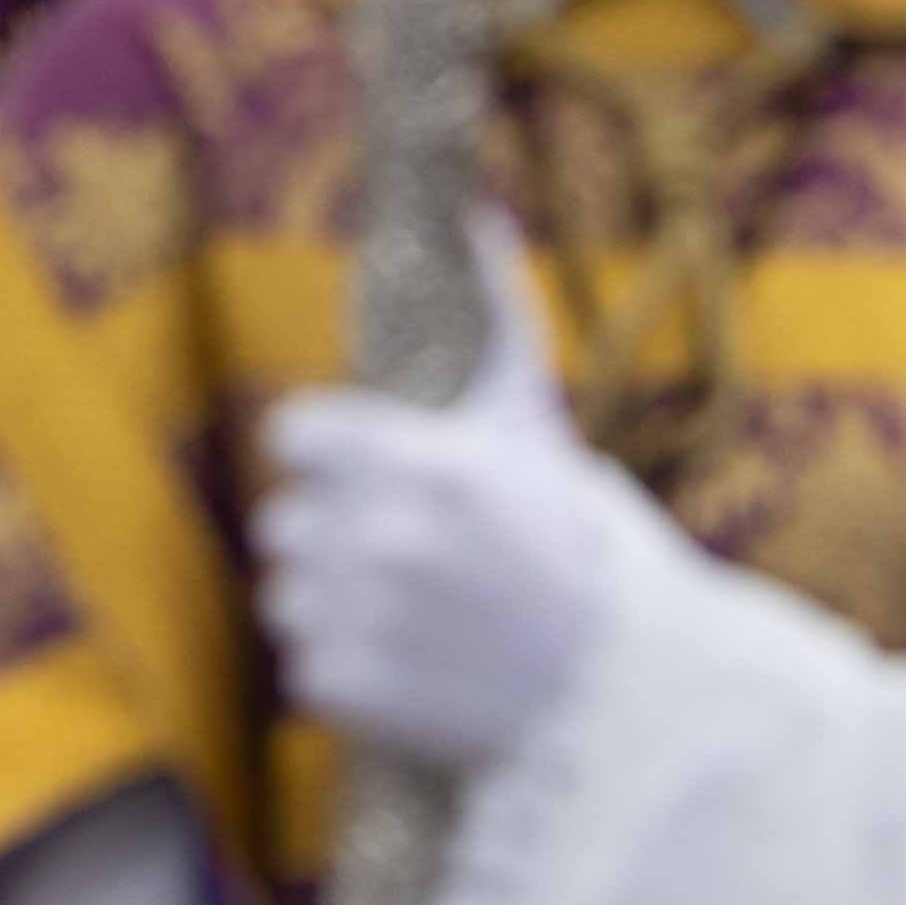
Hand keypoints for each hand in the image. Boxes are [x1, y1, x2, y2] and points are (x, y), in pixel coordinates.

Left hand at [256, 220, 624, 772]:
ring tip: (410, 615)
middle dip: (336, 535)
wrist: (621, 682)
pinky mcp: (359, 694)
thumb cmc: (573, 535)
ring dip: (333, 606)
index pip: (292, 434)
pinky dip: (345, 674)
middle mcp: (384, 536)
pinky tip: (410, 667)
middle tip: (408, 559)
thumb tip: (480, 209)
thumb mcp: (533, 419)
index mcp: (417, 459)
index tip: (376, 480)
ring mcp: (368, 620)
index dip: (330, 456)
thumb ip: (500, 310)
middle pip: (284, 519)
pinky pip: (303, 668)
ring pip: (284, 595)